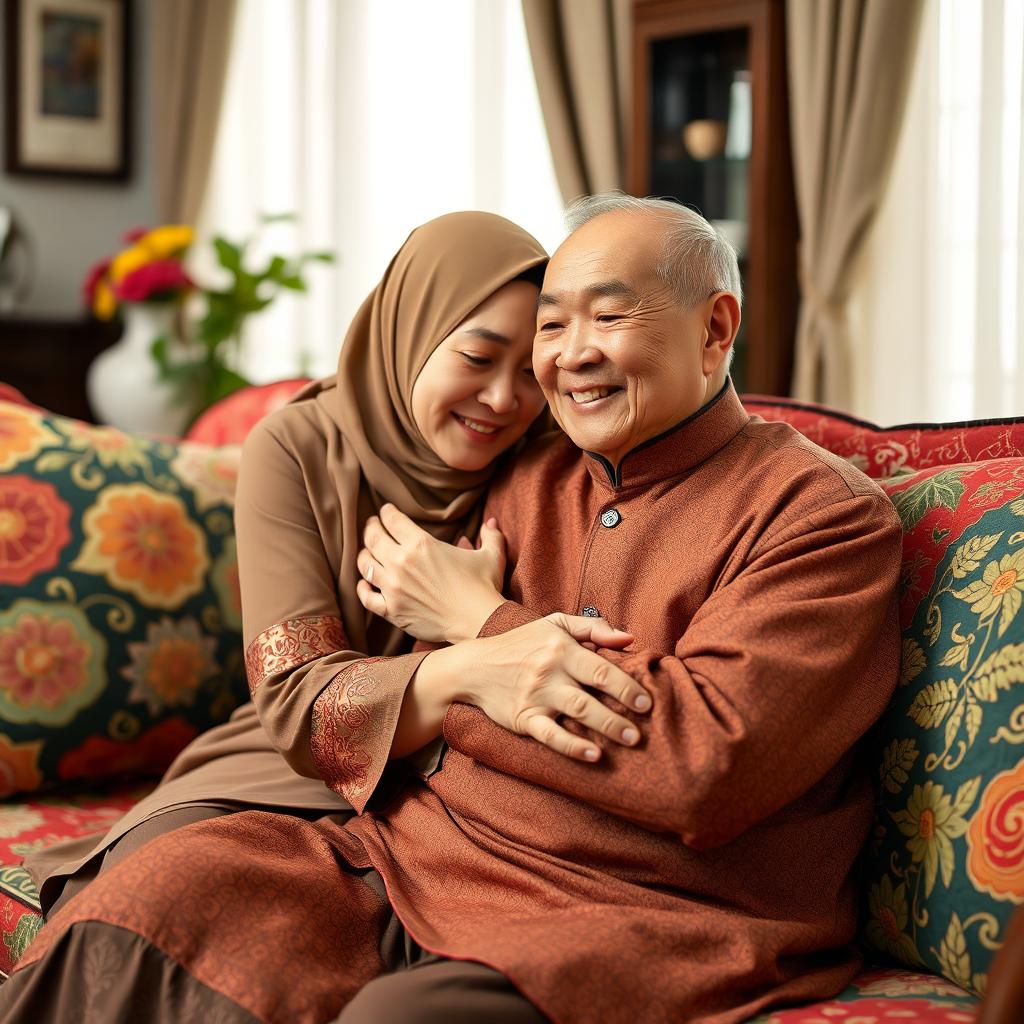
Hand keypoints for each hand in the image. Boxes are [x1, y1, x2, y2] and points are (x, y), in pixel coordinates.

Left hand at [356, 504, 505, 642]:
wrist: (477, 621)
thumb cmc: (484, 586)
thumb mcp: (491, 555)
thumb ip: (490, 536)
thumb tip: (491, 522)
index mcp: (422, 543)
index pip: (393, 520)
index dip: (386, 512)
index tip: (385, 510)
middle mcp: (402, 562)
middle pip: (373, 538)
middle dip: (370, 528)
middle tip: (371, 525)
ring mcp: (393, 587)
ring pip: (365, 564)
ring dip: (363, 555)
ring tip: (366, 552)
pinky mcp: (392, 610)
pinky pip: (366, 597)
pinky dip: (362, 588)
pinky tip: (364, 583)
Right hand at [445, 612, 649, 761]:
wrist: (474, 667)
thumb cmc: (520, 644)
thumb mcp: (552, 624)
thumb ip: (592, 627)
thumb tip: (629, 638)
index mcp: (561, 648)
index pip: (602, 667)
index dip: (628, 685)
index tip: (647, 701)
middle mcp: (550, 671)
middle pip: (594, 692)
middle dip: (623, 709)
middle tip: (644, 725)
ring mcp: (537, 696)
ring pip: (579, 712)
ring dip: (608, 727)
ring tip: (631, 739)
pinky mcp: (524, 718)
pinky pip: (551, 735)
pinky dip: (572, 747)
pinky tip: (593, 755)